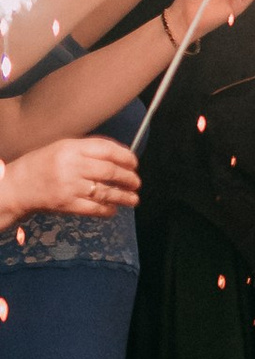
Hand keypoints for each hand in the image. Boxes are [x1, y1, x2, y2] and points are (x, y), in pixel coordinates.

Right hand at [0, 133, 140, 223]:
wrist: (16, 186)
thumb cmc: (40, 165)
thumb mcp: (61, 148)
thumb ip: (87, 151)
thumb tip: (118, 157)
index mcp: (71, 148)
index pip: (106, 149)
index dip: (125, 156)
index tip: (134, 163)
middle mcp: (71, 166)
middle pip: (109, 172)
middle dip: (128, 178)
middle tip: (136, 182)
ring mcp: (69, 187)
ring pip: (105, 192)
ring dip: (123, 197)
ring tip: (133, 199)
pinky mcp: (66, 205)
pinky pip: (93, 208)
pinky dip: (107, 210)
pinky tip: (113, 210)